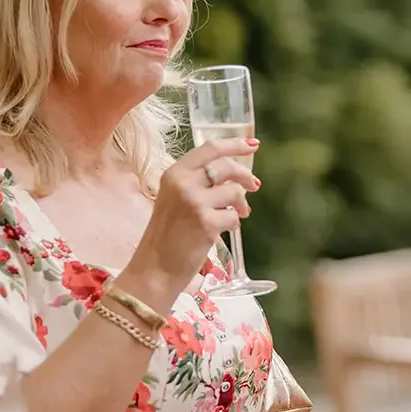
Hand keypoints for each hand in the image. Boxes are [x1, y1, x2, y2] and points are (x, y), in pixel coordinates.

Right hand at [125, 139, 258, 295]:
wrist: (156, 266)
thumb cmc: (166, 234)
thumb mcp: (173, 198)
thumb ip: (196, 182)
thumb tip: (233, 174)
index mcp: (174, 173)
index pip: (209, 148)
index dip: (235, 145)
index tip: (252, 145)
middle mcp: (183, 183)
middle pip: (226, 166)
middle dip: (245, 176)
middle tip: (254, 185)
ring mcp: (195, 203)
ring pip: (234, 191)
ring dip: (241, 204)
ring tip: (238, 214)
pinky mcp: (207, 224)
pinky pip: (233, 217)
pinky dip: (233, 223)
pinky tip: (224, 229)